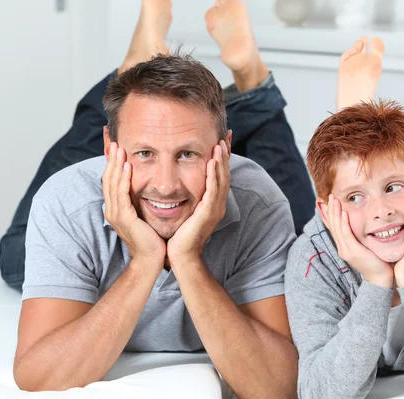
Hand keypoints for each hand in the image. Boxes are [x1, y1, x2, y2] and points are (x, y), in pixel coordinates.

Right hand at [102, 142, 165, 269]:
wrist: (152, 259)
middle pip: (108, 179)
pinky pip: (122, 194)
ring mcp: (116, 214)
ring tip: (119, 148)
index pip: (111, 181)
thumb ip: (141, 201)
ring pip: (113, 184)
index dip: (112, 163)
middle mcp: (112, 210)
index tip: (116, 146)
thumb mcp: (144, 215)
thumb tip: (147, 187)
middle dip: (111, 159)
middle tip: (113, 140)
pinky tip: (127, 166)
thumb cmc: (152, 238)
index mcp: (116, 208)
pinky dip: (123, 178)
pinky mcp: (124, 218)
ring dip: (116, 164)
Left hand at [167, 140, 229, 266]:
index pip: (219, 176)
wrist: (181, 256)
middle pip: (224, 175)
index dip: (221, 159)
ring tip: (220, 144)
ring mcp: (215, 209)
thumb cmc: (180, 236)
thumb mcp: (185, 212)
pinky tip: (212, 162)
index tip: (221, 141)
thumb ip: (187, 198)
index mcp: (213, 203)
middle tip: (225, 136)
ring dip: (221, 161)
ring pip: (221, 180)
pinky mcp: (208, 214)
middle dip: (224, 155)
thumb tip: (179, 185)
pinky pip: (213, 191)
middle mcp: (217, 205)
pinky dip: (214, 175)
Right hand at [327, 194, 393, 287]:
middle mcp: (342, 248)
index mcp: (344, 246)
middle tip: (330, 196)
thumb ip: (361, 237)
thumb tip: (363, 226)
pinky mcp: (353, 251)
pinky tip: (343, 213)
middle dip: (331, 210)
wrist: (380, 279)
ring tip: (334, 200)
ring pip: (337, 228)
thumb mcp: (366, 247)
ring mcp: (346, 250)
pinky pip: (346, 235)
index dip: (330, 214)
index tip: (328, 202)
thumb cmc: (377, 262)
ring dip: (335, 212)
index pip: (334, 228)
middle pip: (333, 226)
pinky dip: (344, 223)